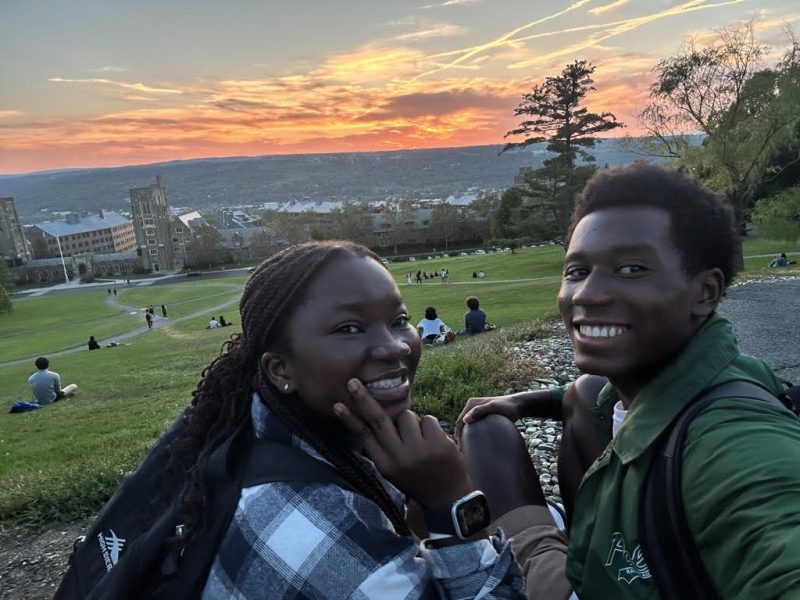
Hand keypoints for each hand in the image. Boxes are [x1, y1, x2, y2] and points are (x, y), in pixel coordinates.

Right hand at [335, 378, 473, 509]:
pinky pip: (427, 418)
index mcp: (384, 464)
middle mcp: (399, 457)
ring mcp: (419, 450)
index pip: (364, 436)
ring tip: (420, 439)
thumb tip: (371, 418)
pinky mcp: (438, 444)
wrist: (448, 498)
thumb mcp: (392, 470)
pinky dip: (430, 426)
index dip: (350, 419)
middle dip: (364, 399)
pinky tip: (434, 441)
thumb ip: (382, 447)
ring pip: (407, 415)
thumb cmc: (417, 478)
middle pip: (378, 420)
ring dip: (412, 422)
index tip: (337, 404)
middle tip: (353, 382)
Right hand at [454, 393, 528, 446]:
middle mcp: (472, 408)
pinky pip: (474, 428)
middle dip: (459, 437)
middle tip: (462, 452)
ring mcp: (477, 413)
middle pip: (461, 424)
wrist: (518, 406)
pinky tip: (474, 445)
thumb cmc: (507, 407)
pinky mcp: (483, 418)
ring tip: (466, 451)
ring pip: (467, 427)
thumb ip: (480, 411)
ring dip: (464, 437)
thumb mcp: (494, 407)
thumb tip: (465, 420)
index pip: (459, 421)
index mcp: (471, 404)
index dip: (457, 435)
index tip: (460, 448)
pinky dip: (471, 436)